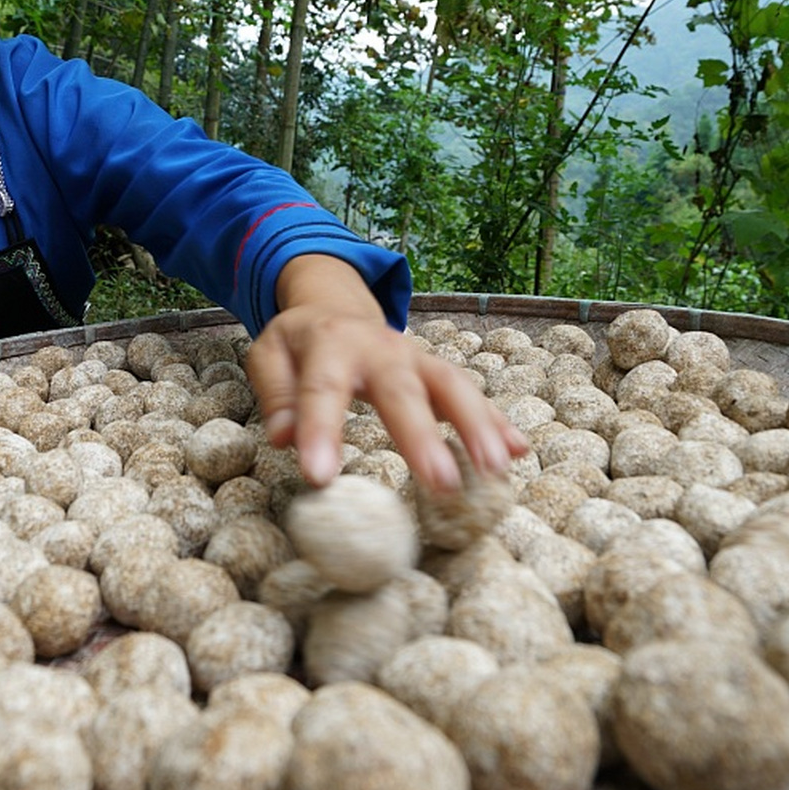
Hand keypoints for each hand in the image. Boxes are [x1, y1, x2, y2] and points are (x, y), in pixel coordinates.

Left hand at [244, 256, 527, 492]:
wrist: (335, 305)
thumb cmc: (300, 344)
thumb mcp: (270, 355)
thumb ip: (276, 393)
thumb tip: (283, 437)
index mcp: (330, 343)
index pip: (324, 389)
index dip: (322, 431)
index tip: (320, 478)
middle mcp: (381, 347)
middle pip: (404, 390)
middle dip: (423, 437)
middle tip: (440, 485)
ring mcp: (417, 358)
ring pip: (453, 387)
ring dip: (477, 428)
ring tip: (495, 471)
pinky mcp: (439, 372)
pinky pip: (473, 395)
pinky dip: (498, 422)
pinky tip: (519, 453)